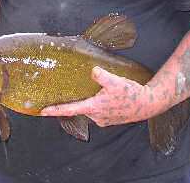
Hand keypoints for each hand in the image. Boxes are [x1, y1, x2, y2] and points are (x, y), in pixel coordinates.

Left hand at [41, 67, 158, 126]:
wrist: (147, 104)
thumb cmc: (131, 94)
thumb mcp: (115, 81)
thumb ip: (102, 76)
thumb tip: (93, 71)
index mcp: (94, 108)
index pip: (70, 110)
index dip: (55, 110)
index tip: (42, 111)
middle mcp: (96, 116)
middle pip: (79, 109)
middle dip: (74, 102)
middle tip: (67, 93)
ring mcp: (103, 119)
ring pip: (90, 110)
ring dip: (88, 102)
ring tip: (93, 92)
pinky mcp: (110, 118)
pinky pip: (98, 111)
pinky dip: (97, 105)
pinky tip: (104, 97)